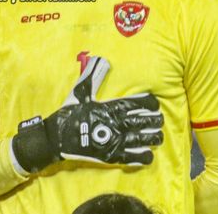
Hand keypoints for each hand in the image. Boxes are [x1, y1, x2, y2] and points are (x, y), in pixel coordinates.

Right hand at [12, 56, 163, 172]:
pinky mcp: (110, 156)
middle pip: (141, 122)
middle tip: (159, 120)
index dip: (148, 104)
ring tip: (159, 136)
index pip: (134, 104)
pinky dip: (142, 157)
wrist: (57, 137)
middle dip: (154, 121)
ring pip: (140, 140)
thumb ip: (93, 76)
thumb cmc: (70, 112)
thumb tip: (101, 60)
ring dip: (152, 138)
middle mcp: (114, 124)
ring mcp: (113, 141)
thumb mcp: (81, 91)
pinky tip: (149, 155)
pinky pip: (131, 158)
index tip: (155, 104)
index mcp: (109, 107)